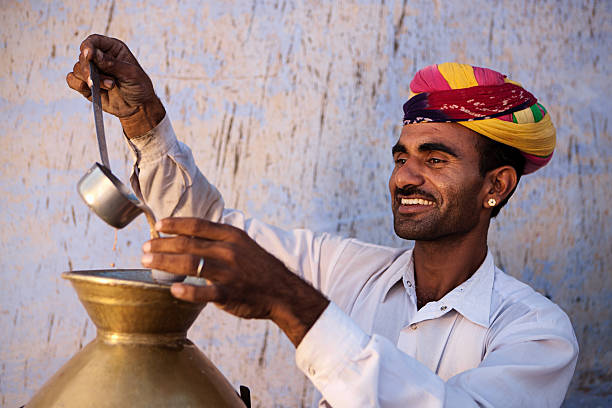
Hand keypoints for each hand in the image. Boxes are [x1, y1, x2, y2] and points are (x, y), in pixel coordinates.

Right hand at [66, 34, 164, 137]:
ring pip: (77, 69)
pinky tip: (93, 91)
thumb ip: (111, 64)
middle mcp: (100, 58)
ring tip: (111, 86)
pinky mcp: (86, 85)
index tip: (88, 55)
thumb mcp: (130, 74)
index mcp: (112, 49)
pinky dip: (78, 85)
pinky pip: (72, 80)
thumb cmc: (139, 87)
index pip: (94, 41)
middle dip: (91, 69)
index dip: (88, 47)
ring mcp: (92, 71)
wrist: (139, 107)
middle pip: (83, 56)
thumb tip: (92, 54)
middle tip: (108, 82)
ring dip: (91, 80)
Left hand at [141, 218, 329, 346]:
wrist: (283, 291)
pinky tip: (173, 290)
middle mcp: (229, 251)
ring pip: (190, 264)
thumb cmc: (259, 268)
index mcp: (232, 236)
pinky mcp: (230, 293)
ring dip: (164, 263)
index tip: (158, 226)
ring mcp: (229, 272)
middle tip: (144, 247)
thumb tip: (190, 236)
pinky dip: (187, 291)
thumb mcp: (244, 244)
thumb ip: (219, 239)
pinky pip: (204, 292)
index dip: (175, 224)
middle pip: (188, 244)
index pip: (197, 225)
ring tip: (147, 262)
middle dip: (162, 245)